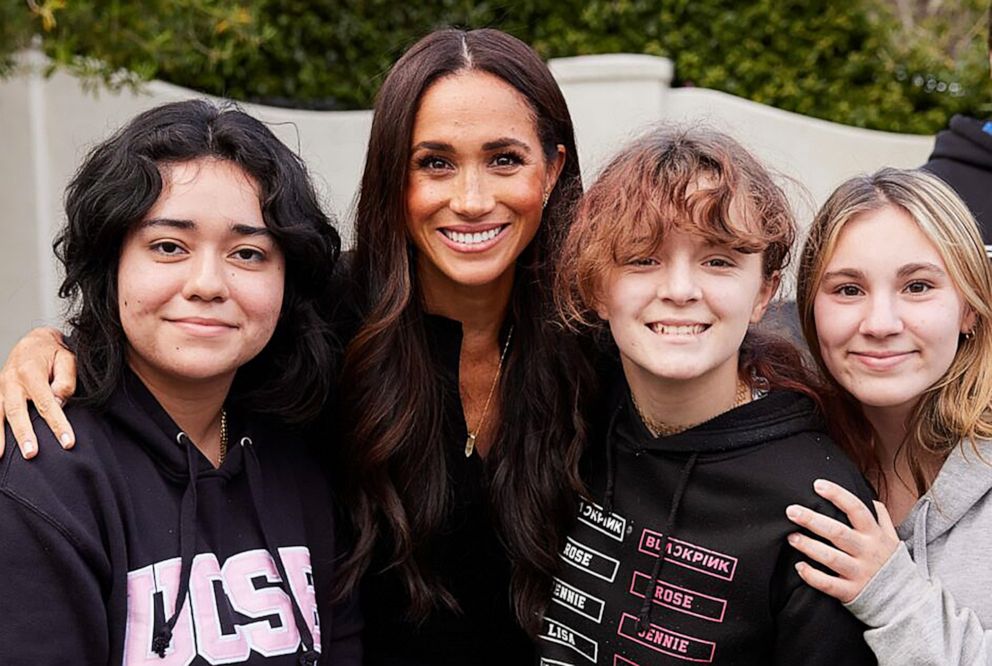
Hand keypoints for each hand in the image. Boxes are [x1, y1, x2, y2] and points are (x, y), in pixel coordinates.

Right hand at [0, 328, 76, 458]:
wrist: (34, 341)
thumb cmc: (54, 353)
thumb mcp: (67, 359)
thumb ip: (65, 380)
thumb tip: (59, 402)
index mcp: (31, 372)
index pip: (47, 403)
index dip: (58, 424)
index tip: (68, 442)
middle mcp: (11, 380)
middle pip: (17, 411)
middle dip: (24, 434)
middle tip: (31, 454)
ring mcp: (0, 387)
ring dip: (0, 437)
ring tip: (1, 457)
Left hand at [785, 478, 899, 603]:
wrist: (907, 603)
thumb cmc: (892, 565)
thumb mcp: (893, 539)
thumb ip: (882, 518)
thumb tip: (871, 498)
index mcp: (875, 535)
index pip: (856, 509)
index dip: (837, 495)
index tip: (817, 484)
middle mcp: (867, 552)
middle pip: (837, 532)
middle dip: (812, 520)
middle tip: (791, 510)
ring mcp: (859, 573)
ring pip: (830, 558)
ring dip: (808, 546)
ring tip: (790, 537)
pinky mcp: (851, 592)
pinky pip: (828, 584)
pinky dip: (812, 576)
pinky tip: (799, 566)